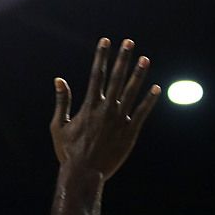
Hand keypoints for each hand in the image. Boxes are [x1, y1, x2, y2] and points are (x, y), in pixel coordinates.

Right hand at [51, 38, 160, 179]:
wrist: (84, 173)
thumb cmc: (68, 151)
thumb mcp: (58, 125)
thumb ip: (62, 101)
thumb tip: (58, 80)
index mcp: (89, 106)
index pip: (96, 75)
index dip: (101, 56)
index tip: (106, 41)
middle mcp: (106, 109)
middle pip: (116, 78)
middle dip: (122, 58)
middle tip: (129, 42)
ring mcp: (120, 120)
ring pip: (131, 92)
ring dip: (138, 74)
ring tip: (145, 59)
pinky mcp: (130, 132)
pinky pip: (142, 112)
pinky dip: (149, 100)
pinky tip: (156, 89)